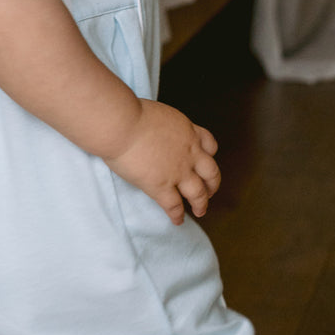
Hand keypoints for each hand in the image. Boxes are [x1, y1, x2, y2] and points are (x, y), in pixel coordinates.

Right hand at [103, 100, 220, 224]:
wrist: (122, 125)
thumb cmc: (130, 113)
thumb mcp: (158, 113)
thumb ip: (163, 126)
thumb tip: (154, 130)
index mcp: (188, 131)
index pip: (210, 145)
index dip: (210, 156)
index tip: (207, 162)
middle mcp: (189, 152)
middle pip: (211, 172)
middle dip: (212, 184)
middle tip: (210, 191)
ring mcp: (178, 171)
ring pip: (198, 193)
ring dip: (201, 204)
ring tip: (200, 211)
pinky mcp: (161, 186)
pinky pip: (174, 206)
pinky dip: (177, 215)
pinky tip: (177, 221)